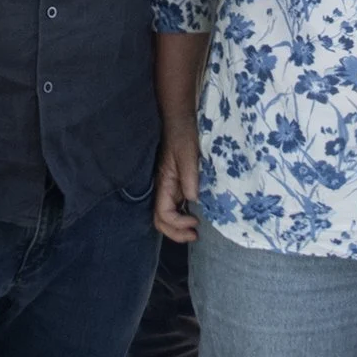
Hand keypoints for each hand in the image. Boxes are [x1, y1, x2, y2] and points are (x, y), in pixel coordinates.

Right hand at [155, 117, 199, 242]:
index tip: (195, 221)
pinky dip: (183, 216)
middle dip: (176, 232)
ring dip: (179, 227)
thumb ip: (189, 176)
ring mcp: (169, 187)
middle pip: (161, 220)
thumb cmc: (182, 135)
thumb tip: (192, 199)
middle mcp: (163, 189)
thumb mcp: (187, 154)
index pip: (163, 214)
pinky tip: (195, 215)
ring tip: (195, 230)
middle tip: (195, 234)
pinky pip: (176, 206)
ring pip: (167, 216)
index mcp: (163, 183)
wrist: (180, 121)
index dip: (178, 223)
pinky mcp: (177, 184)